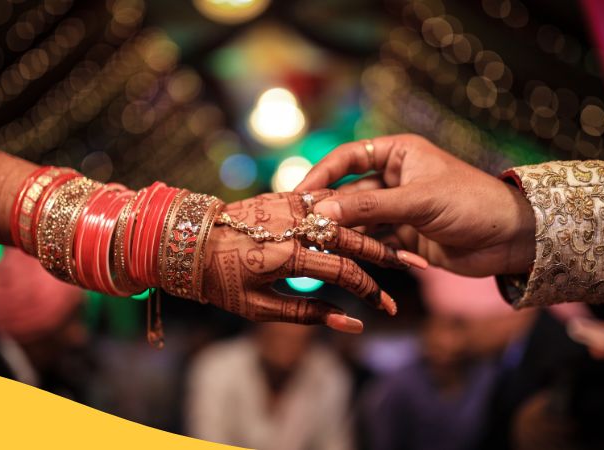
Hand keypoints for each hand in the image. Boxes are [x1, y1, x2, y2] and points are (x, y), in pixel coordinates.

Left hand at [201, 191, 411, 332]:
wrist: (187, 239)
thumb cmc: (219, 280)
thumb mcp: (257, 308)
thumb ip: (306, 314)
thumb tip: (351, 325)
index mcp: (287, 256)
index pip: (344, 272)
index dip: (371, 292)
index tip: (390, 308)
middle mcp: (292, 225)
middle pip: (353, 238)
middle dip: (387, 255)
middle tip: (416, 267)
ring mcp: (289, 205)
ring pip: (343, 216)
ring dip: (374, 230)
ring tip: (398, 242)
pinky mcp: (284, 195)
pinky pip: (325, 202)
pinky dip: (348, 214)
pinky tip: (368, 222)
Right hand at [295, 135, 535, 276]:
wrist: (511, 238)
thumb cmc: (470, 203)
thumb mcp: (418, 201)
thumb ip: (369, 207)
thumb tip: (322, 212)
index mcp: (398, 153)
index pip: (348, 158)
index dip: (321, 174)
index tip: (298, 193)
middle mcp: (395, 178)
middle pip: (349, 192)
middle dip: (329, 209)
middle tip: (302, 226)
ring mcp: (398, 208)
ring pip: (359, 220)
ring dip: (343, 233)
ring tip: (318, 246)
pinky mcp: (405, 236)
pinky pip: (375, 242)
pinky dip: (364, 251)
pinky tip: (349, 259)